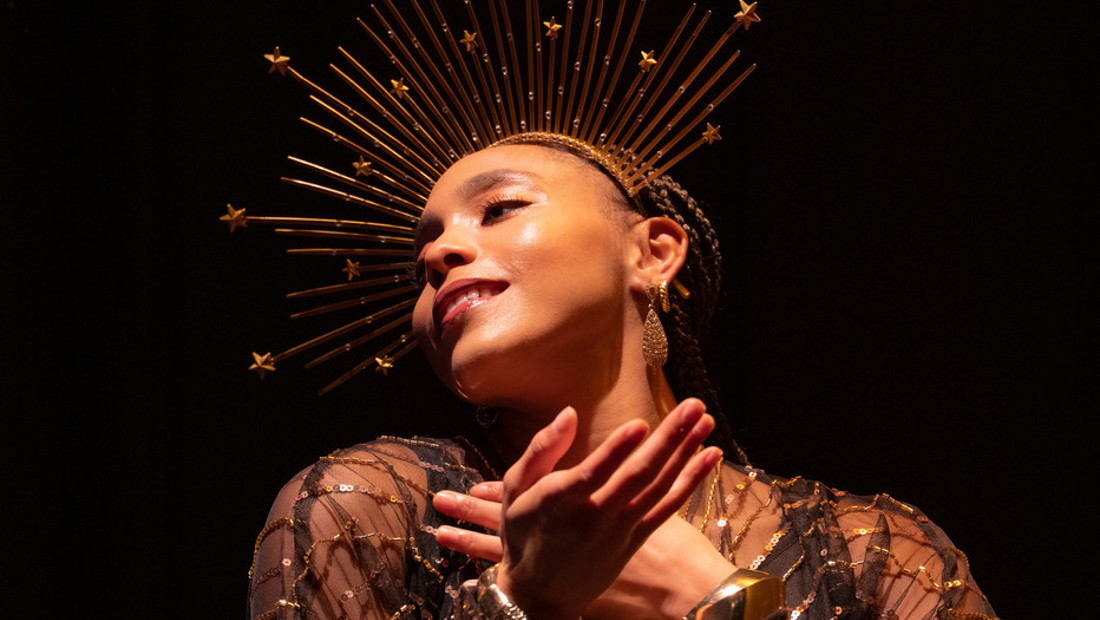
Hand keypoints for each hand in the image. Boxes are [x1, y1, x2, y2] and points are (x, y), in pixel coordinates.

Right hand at [433, 399, 722, 618]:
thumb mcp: (516, 488)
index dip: (616, 450)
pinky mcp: (636, 539)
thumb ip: (542, 449)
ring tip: (706, 420)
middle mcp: (593, 517)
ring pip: (659, 488)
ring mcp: (619, 530)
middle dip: (668, 438)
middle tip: (694, 405)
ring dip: (686, 452)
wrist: (540, 593)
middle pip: (637, 475)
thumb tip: (569, 413)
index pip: (592, 473)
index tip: (640, 423)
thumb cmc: (524, 529)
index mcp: (559, 501)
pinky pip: (668, 507)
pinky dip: (691, 481)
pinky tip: (710, 456)